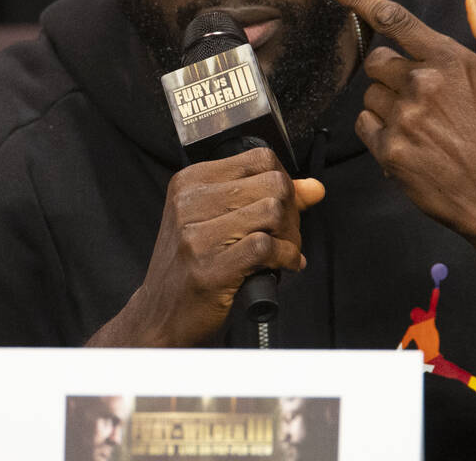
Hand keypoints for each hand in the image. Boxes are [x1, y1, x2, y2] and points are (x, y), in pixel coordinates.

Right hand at [87, 147, 324, 346]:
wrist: (161, 317)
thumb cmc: (193, 268)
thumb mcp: (220, 222)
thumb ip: (266, 199)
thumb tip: (314, 188)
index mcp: (190, 181)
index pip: (260, 159)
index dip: (285, 182)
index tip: (286, 206)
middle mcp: (189, 202)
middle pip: (273, 183)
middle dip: (292, 212)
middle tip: (287, 236)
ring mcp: (196, 235)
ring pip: (273, 212)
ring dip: (291, 237)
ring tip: (283, 252)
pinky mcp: (209, 267)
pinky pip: (267, 247)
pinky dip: (286, 257)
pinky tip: (282, 266)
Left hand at [322, 0, 475, 325]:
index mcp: (449, 60)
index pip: (394, 18)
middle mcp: (421, 85)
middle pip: (376, 61)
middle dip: (389, 73)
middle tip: (417, 95)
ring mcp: (403, 120)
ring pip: (368, 96)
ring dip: (386, 105)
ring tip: (421, 125)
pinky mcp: (390, 152)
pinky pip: (364, 127)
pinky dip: (379, 132)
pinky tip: (409, 144)